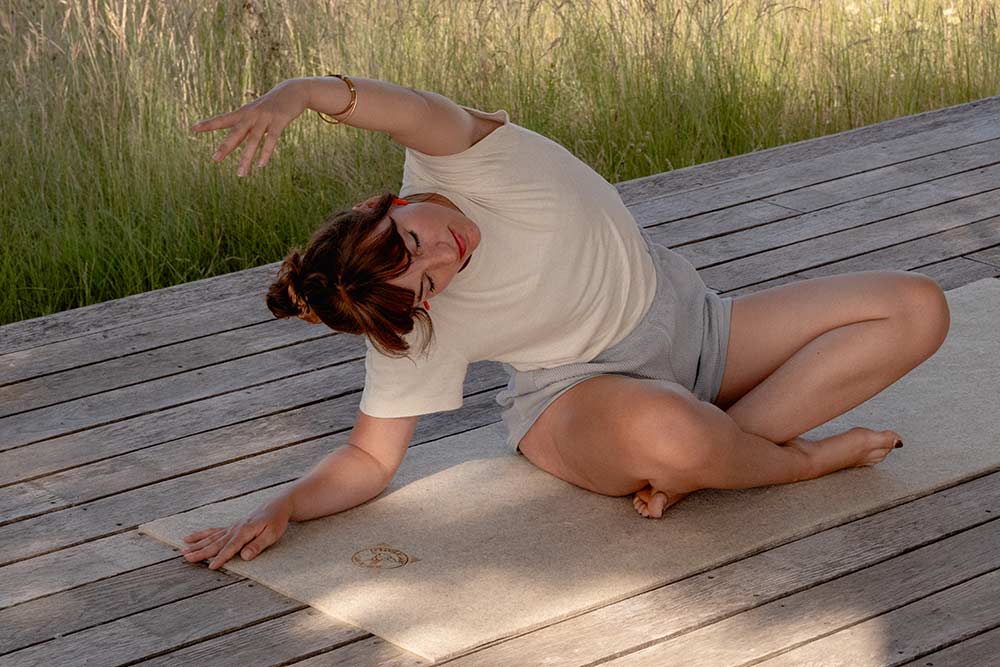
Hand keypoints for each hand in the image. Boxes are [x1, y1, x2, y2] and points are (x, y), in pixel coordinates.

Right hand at [180, 495, 293, 569]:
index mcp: (245, 532)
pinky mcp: (230, 527)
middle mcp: (234, 529)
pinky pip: (212, 531)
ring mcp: (231, 528)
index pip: (231, 548)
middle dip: (201, 551)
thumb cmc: (275, 522)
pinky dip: (200, 535)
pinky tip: (189, 538)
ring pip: (211, 537)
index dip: (221, 558)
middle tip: (187, 558)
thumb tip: (244, 556)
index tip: (211, 567)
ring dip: (197, 544)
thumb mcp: (272, 534)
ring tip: (183, 550)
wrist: (275, 506)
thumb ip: (257, 545)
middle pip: (216, 543)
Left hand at [190, 78, 309, 177]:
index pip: (224, 119)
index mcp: (245, 112)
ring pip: (253, 140)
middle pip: (236, 133)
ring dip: (246, 158)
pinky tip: (261, 165)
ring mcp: (265, 118)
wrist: (294, 91)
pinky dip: (266, 152)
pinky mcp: (279, 121)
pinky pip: (271, 139)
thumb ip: (248, 124)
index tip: (193, 128)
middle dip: (225, 147)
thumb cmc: (274, 103)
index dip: (209, 124)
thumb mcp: (258, 111)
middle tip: (214, 159)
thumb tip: (239, 138)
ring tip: (240, 174)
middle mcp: (252, 115)